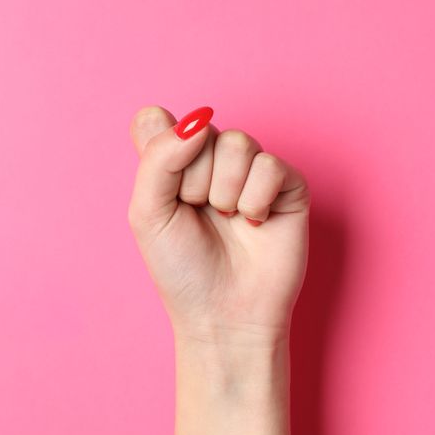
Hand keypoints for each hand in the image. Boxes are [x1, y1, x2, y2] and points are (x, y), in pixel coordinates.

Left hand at [127, 105, 309, 345]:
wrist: (225, 315)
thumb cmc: (183, 270)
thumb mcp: (148, 213)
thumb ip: (158, 157)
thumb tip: (197, 119)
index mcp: (172, 163)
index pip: (156, 119)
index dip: (161, 148)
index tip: (166, 188)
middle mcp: (210, 161)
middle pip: (200, 130)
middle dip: (194, 181)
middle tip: (201, 215)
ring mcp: (251, 171)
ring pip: (238, 144)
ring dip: (227, 192)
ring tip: (229, 221)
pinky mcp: (287, 186)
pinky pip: (270, 166)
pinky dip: (257, 200)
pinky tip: (255, 223)